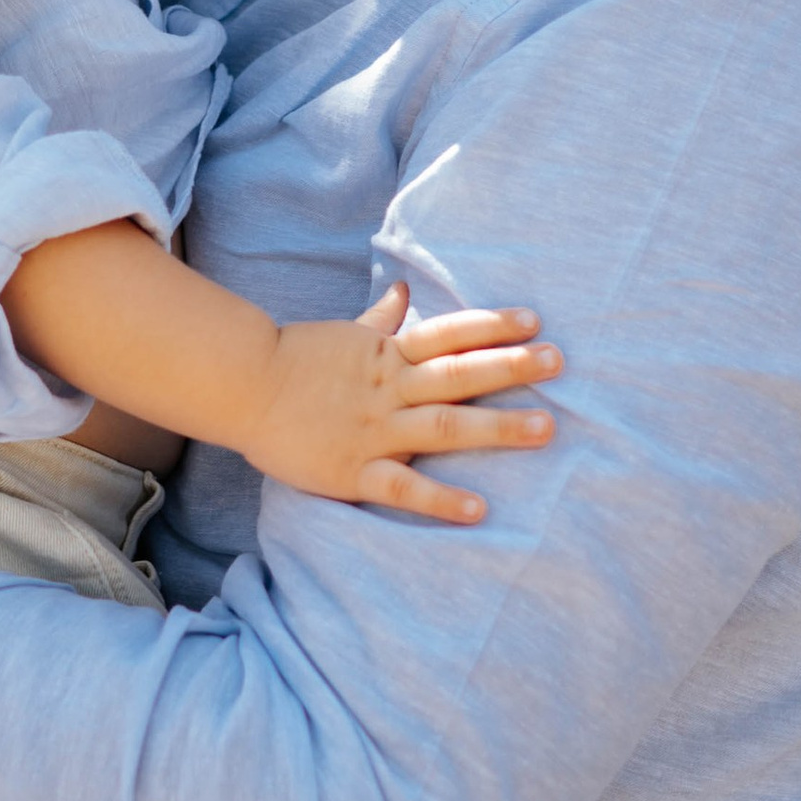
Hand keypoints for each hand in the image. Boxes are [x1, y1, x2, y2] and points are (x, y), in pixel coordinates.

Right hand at [241, 289, 560, 521]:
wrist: (241, 388)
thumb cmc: (295, 362)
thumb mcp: (342, 336)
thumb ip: (378, 321)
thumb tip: (402, 292)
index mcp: (386, 355)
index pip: (448, 334)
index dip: (491, 326)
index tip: (535, 321)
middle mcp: (388, 389)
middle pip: (459, 374)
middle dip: (511, 368)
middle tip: (559, 362)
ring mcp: (373, 430)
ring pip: (443, 426)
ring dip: (496, 427)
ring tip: (545, 429)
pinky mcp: (352, 471)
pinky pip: (403, 487)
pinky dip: (440, 499)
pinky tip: (478, 509)